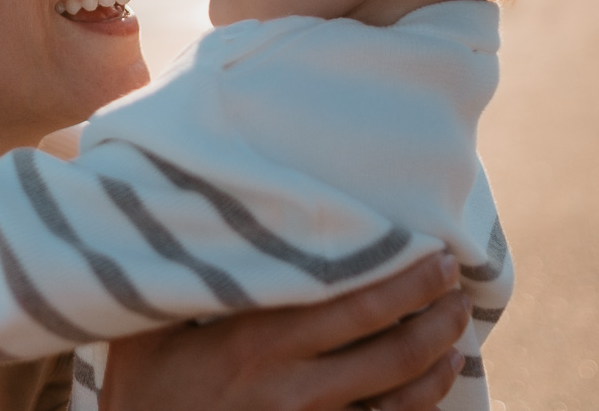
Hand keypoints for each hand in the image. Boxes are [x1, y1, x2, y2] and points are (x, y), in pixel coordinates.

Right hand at [99, 253, 468, 410]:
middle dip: (438, 316)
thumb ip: (190, 278)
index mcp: (259, 343)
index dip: (408, 281)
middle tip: (459, 287)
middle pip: (393, 351)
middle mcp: (293, 388)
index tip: (436, 255)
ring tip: (457, 335)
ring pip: (399, 402)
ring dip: (438, 366)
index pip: (356, 305)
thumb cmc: (140, 390)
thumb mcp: (150, 326)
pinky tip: (429, 389)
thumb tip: (203, 208)